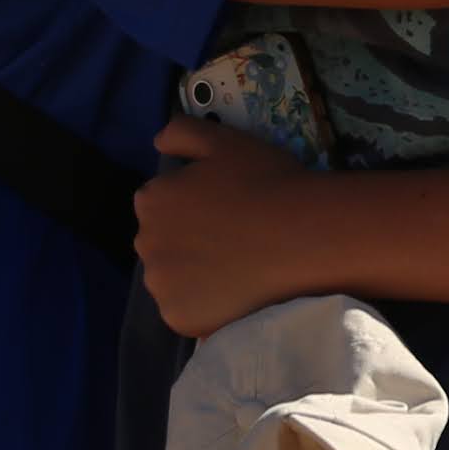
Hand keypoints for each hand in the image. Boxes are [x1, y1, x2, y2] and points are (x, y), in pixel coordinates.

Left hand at [137, 117, 337, 336]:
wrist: (303, 236)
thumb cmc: (265, 183)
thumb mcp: (225, 141)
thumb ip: (182, 132)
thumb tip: (158, 142)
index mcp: (151, 200)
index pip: (160, 206)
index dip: (192, 208)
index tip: (223, 210)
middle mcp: (145, 243)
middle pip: (161, 244)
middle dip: (187, 242)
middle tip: (231, 240)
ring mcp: (161, 285)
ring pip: (171, 280)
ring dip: (193, 276)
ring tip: (235, 269)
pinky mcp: (179, 317)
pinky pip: (186, 311)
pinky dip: (204, 306)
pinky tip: (234, 294)